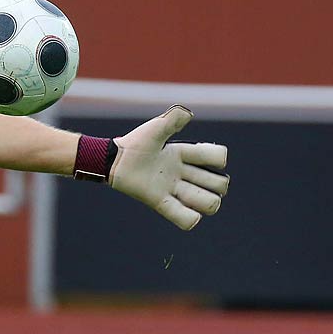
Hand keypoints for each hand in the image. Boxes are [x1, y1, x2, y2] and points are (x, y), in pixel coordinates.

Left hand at [109, 106, 229, 230]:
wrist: (113, 160)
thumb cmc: (134, 143)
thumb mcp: (156, 129)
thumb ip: (172, 119)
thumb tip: (188, 113)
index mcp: (186, 155)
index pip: (218, 158)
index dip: (217, 157)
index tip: (196, 154)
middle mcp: (184, 174)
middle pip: (219, 184)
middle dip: (215, 184)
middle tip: (191, 178)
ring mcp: (173, 190)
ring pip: (209, 203)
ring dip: (205, 202)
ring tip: (186, 194)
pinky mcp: (161, 204)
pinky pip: (185, 219)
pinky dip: (190, 219)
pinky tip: (186, 214)